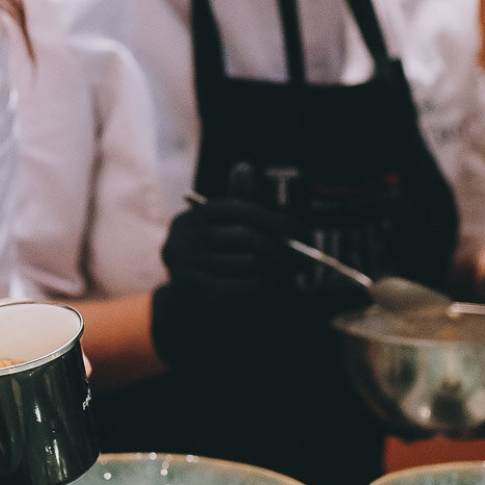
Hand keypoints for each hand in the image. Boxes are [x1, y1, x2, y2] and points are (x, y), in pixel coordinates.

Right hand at [150, 198, 313, 372]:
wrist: (191, 318)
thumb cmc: (217, 269)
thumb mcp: (227, 235)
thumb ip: (239, 206)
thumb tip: (244, 167)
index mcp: (190, 218)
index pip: (238, 208)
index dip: (275, 219)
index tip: (304, 232)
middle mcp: (181, 239)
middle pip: (247, 236)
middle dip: (282, 247)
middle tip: (303, 259)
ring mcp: (185, 267)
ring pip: (250, 261)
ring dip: (276, 269)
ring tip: (287, 274)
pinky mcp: (196, 293)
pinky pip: (246, 284)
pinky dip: (265, 285)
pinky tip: (270, 287)